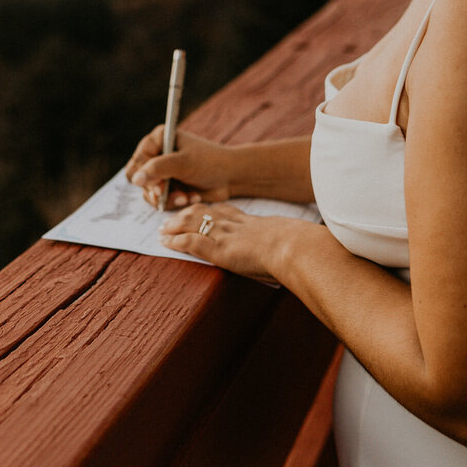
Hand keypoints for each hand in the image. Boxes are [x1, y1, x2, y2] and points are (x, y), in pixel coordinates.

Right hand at [125, 126, 234, 209]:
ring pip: (150, 193)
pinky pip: (161, 201)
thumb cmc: (210, 162)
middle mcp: (158, 154)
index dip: (145, 176)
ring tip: (185, 198)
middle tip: (168, 194)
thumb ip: (158, 168)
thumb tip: (135, 179)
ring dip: (168, 198)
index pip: (137, 161)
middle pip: (140, 179)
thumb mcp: (184, 163)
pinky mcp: (170, 187)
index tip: (159, 186)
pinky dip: (175, 202)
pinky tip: (191, 197)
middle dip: (157, 190)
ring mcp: (163, 172)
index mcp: (158, 140)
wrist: (231, 177)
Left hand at [159, 200, 316, 285]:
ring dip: (176, 225)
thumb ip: (291, 247)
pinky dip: (176, 241)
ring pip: (193, 222)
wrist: (297, 248)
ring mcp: (227, 236)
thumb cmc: (303, 249)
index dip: (212, 210)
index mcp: (256, 223)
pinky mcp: (219, 249)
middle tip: (173, 218)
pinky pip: (191, 241)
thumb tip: (302, 256)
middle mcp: (237, 225)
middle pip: (206, 212)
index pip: (228, 211)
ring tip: (163, 230)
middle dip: (187, 214)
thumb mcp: (297, 243)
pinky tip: (166, 243)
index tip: (203, 210)